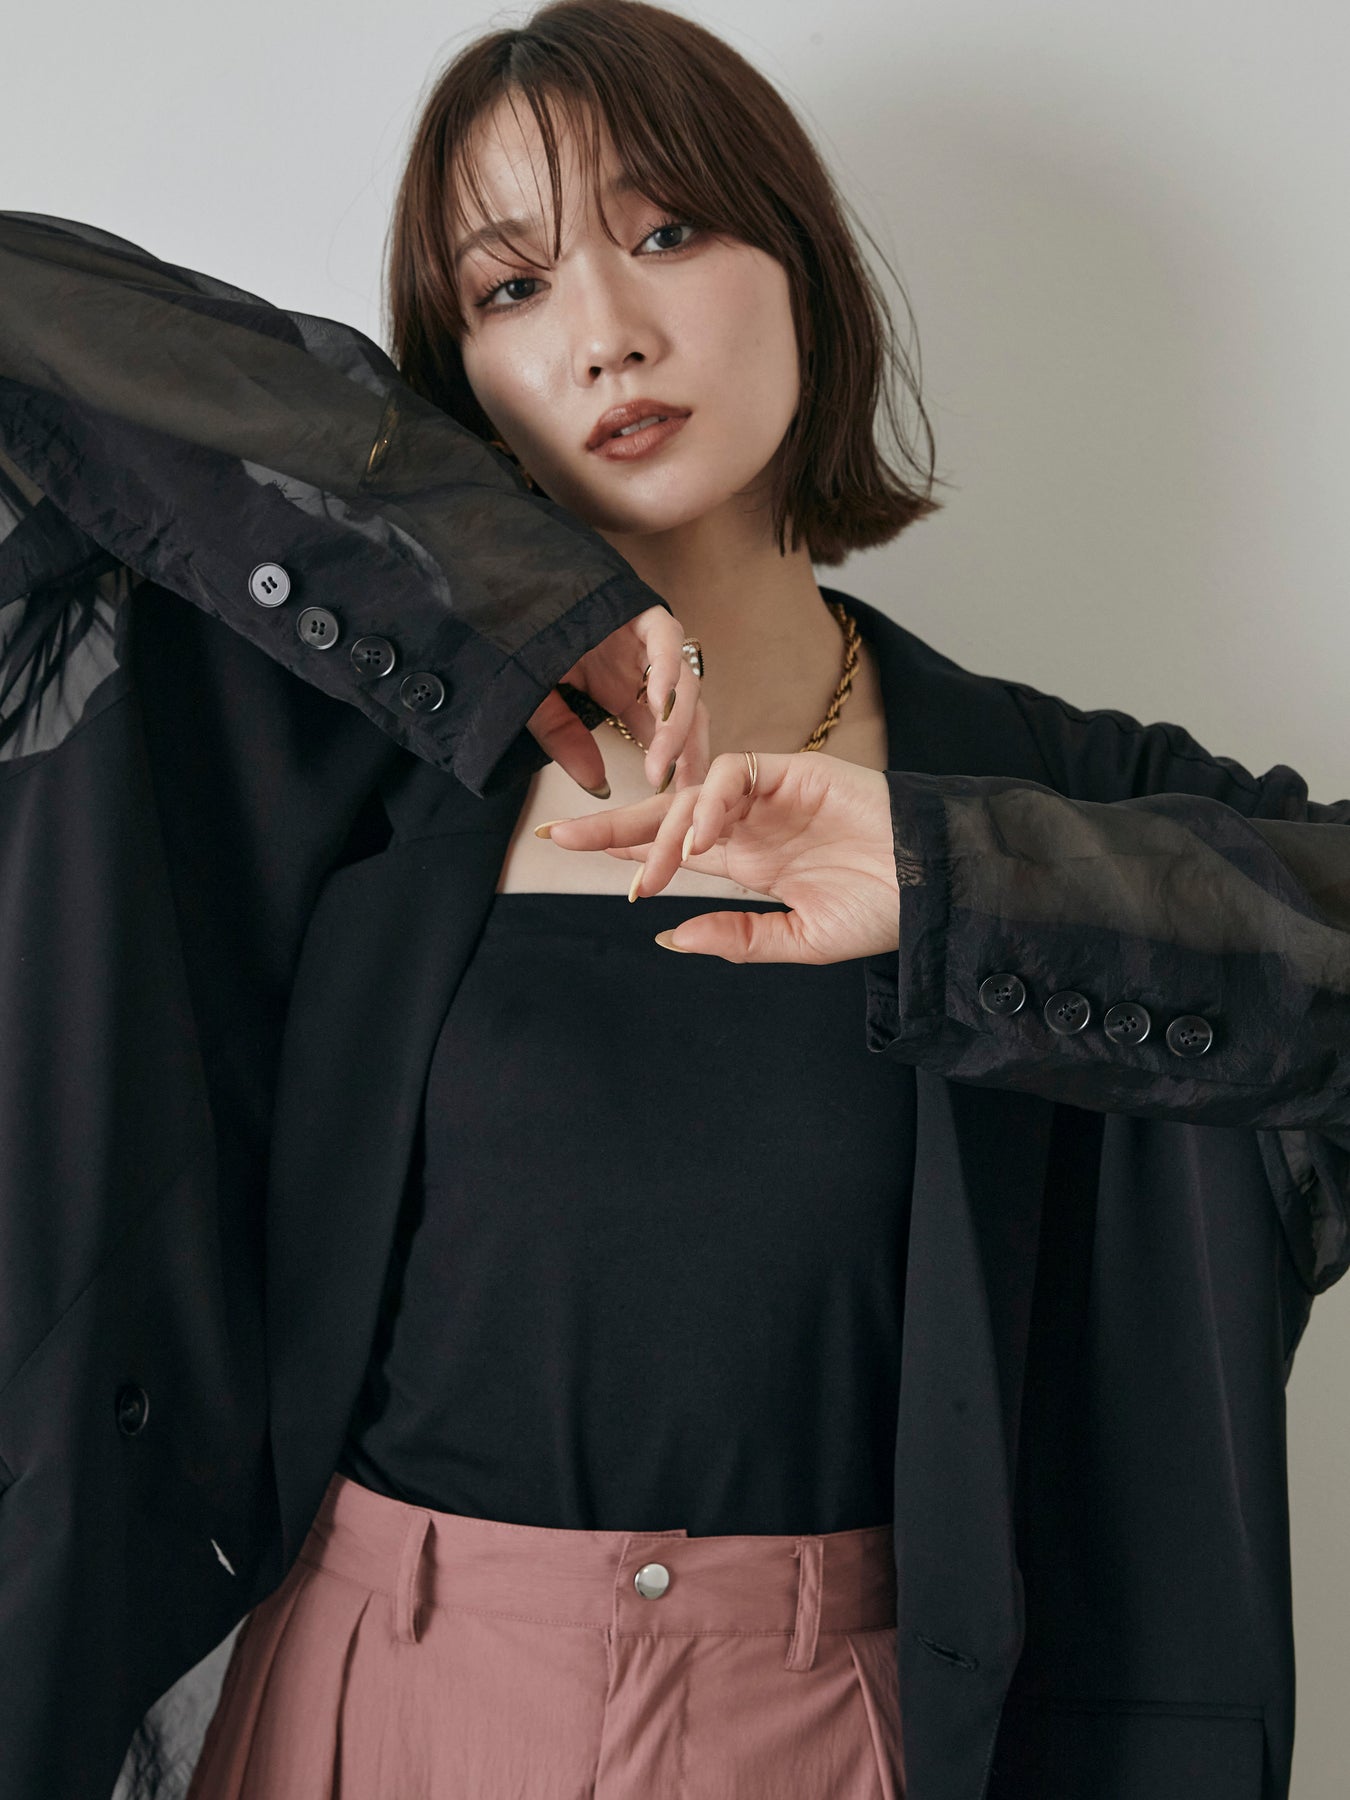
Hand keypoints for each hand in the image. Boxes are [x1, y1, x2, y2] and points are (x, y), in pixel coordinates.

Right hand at [525, 604, 712, 793]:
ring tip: (663, 762)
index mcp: (627, 694)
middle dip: (686, 757)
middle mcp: (645, 671)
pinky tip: (658, 703)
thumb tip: (596, 786)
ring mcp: (648, 643)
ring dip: (675, 726)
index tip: (673, 805)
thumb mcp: (539, 706)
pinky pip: (666, 641)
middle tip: (683, 795)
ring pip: (683, 686)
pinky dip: (666, 670)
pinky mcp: (644, 614)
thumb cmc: (519, 650)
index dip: (671, 770)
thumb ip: (567, 741)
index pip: (663, 738)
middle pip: (684, 718)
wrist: (501, 601)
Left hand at [540, 751, 903, 963]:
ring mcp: (771, 795)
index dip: (623, 847)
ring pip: (695, 793)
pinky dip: (712, 801)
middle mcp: (752, 825)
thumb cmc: (882, 913)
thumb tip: (669, 936)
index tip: (570, 851)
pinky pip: (738, 772)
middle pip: (668, 814)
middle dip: (614, 823)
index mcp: (750, 862)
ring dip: (665, 831)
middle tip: (564, 837)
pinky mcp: (795, 770)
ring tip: (651, 875)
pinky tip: (702, 839)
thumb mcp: (800, 940)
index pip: (672, 848)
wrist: (937, 890)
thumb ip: (738, 938)